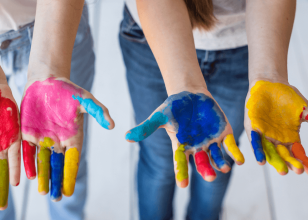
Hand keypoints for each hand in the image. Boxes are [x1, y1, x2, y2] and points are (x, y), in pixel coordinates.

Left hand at [21, 77, 113, 200]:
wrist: (46, 81)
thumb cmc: (68, 90)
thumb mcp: (85, 100)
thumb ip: (98, 112)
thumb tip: (112, 125)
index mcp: (73, 137)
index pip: (72, 160)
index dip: (70, 175)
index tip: (69, 190)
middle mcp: (59, 141)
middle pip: (58, 165)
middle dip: (57, 181)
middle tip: (56, 198)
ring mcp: (43, 138)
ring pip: (43, 161)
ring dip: (43, 176)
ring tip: (43, 192)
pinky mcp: (28, 134)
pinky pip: (28, 152)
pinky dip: (28, 163)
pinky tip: (29, 176)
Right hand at [125, 90, 243, 186]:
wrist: (190, 95)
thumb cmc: (173, 107)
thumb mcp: (159, 117)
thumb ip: (146, 128)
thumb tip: (125, 137)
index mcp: (181, 146)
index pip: (180, 162)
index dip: (182, 172)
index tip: (183, 184)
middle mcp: (197, 148)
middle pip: (202, 163)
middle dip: (206, 170)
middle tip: (210, 177)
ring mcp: (211, 142)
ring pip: (217, 157)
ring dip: (221, 163)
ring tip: (225, 168)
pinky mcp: (224, 134)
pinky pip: (230, 146)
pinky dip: (235, 153)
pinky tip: (240, 160)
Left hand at [245, 80, 307, 174]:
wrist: (269, 84)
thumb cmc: (287, 95)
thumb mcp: (302, 107)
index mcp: (290, 136)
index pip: (297, 152)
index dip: (302, 161)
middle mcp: (276, 138)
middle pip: (284, 155)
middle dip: (290, 163)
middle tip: (297, 171)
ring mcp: (263, 134)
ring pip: (269, 152)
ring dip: (275, 161)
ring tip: (281, 171)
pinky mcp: (252, 127)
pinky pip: (254, 141)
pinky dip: (258, 150)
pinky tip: (261, 160)